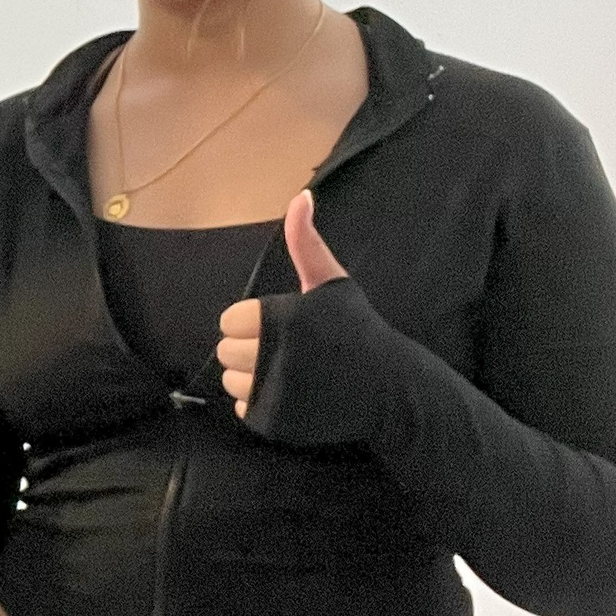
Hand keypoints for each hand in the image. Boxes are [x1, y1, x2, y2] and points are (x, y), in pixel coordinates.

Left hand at [218, 189, 346, 418]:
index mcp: (279, 318)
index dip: (254, 323)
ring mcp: (271, 391)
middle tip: (290, 351)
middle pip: (226, 352)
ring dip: (252, 377)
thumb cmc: (357, 329)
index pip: (229, 321)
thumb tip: (300, 195)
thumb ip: (306, 241)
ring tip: (291, 371)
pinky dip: (260, 403)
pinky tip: (293, 393)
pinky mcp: (272, 420)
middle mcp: (271, 356)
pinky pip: (241, 408)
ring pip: (230, 381)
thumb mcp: (332, 282)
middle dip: (251, 349)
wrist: (388, 388)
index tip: (284, 327)